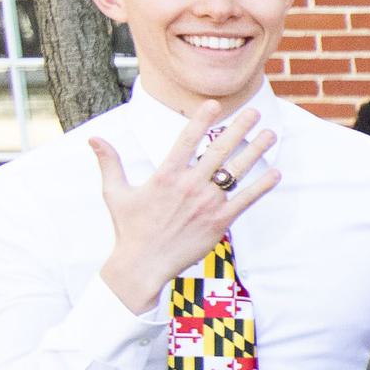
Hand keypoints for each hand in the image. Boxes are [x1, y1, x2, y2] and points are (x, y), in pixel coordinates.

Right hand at [94, 107, 278, 307]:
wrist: (143, 265)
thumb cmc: (129, 229)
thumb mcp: (115, 193)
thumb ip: (109, 163)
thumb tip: (93, 138)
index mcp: (165, 176)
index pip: (186, 140)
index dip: (202, 120)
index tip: (215, 103)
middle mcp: (189, 186)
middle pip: (219, 150)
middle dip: (238, 128)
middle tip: (255, 111)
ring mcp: (206, 204)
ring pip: (236, 171)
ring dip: (255, 150)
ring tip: (270, 134)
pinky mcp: (220, 222)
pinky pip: (245, 200)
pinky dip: (262, 186)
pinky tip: (276, 172)